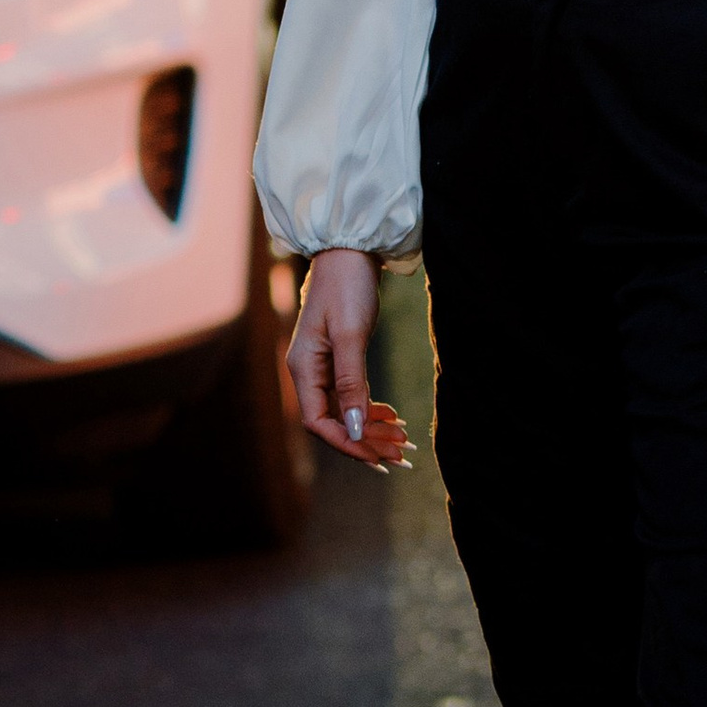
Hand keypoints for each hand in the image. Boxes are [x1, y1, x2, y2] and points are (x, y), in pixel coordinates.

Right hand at [287, 246, 412, 466]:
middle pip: (333, 421)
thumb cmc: (347, 286)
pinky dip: (371, 409)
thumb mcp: (351, 334)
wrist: (350, 249)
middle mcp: (307, 371)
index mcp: (303, 368)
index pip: (318, 423)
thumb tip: (355, 427)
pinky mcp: (337, 358)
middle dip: (366, 440)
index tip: (379, 456)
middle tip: (402, 454)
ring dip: (372, 427)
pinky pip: (350, 395)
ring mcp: (321, 365)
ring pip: (344, 411)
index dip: (347, 443)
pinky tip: (392, 415)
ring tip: (402, 439)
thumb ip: (351, 382)